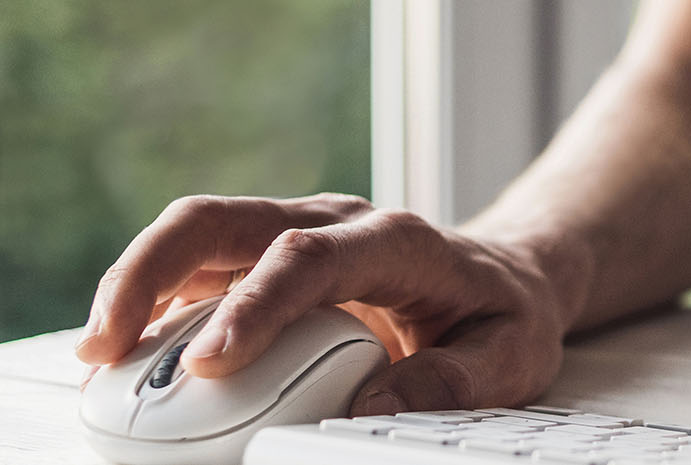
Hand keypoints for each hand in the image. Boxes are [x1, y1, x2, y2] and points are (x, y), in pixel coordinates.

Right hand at [74, 193, 580, 414]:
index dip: (255, 305)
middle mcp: (336, 222)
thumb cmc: (505, 317)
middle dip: (151, 273)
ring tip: (102, 355)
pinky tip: (136, 352)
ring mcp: (297, 231)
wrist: (509, 277)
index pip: (309, 257)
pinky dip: (158, 303)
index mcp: (396, 241)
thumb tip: (374, 409)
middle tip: (109, 345)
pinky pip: (202, 267)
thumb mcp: (509, 356)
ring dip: (138, 286)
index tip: (213, 363)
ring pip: (197, 235)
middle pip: (223, 221)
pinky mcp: (272, 257)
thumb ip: (452, 381)